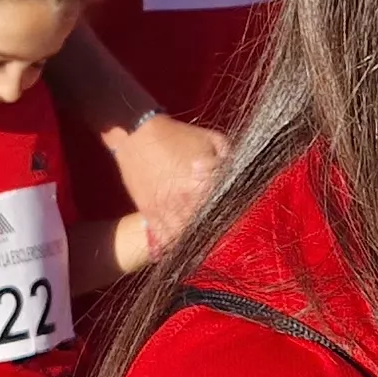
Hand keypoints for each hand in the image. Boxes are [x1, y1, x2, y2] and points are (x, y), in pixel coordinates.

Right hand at [119, 115, 230, 246]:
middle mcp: (183, 200)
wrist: (137, 133)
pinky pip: (164, 237)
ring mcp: (164, 209)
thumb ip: (229, 158)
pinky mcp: (149, 212)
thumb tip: (240, 175)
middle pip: (206, 227)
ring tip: (205, 241)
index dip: (233, 214)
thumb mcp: (211, 139)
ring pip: (185, 236)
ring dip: (196, 239)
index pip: (224, 209)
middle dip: (215, 229)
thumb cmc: (177, 135)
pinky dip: (174, 243)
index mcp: (202, 183)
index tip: (237, 218)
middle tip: (223, 232)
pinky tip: (183, 243)